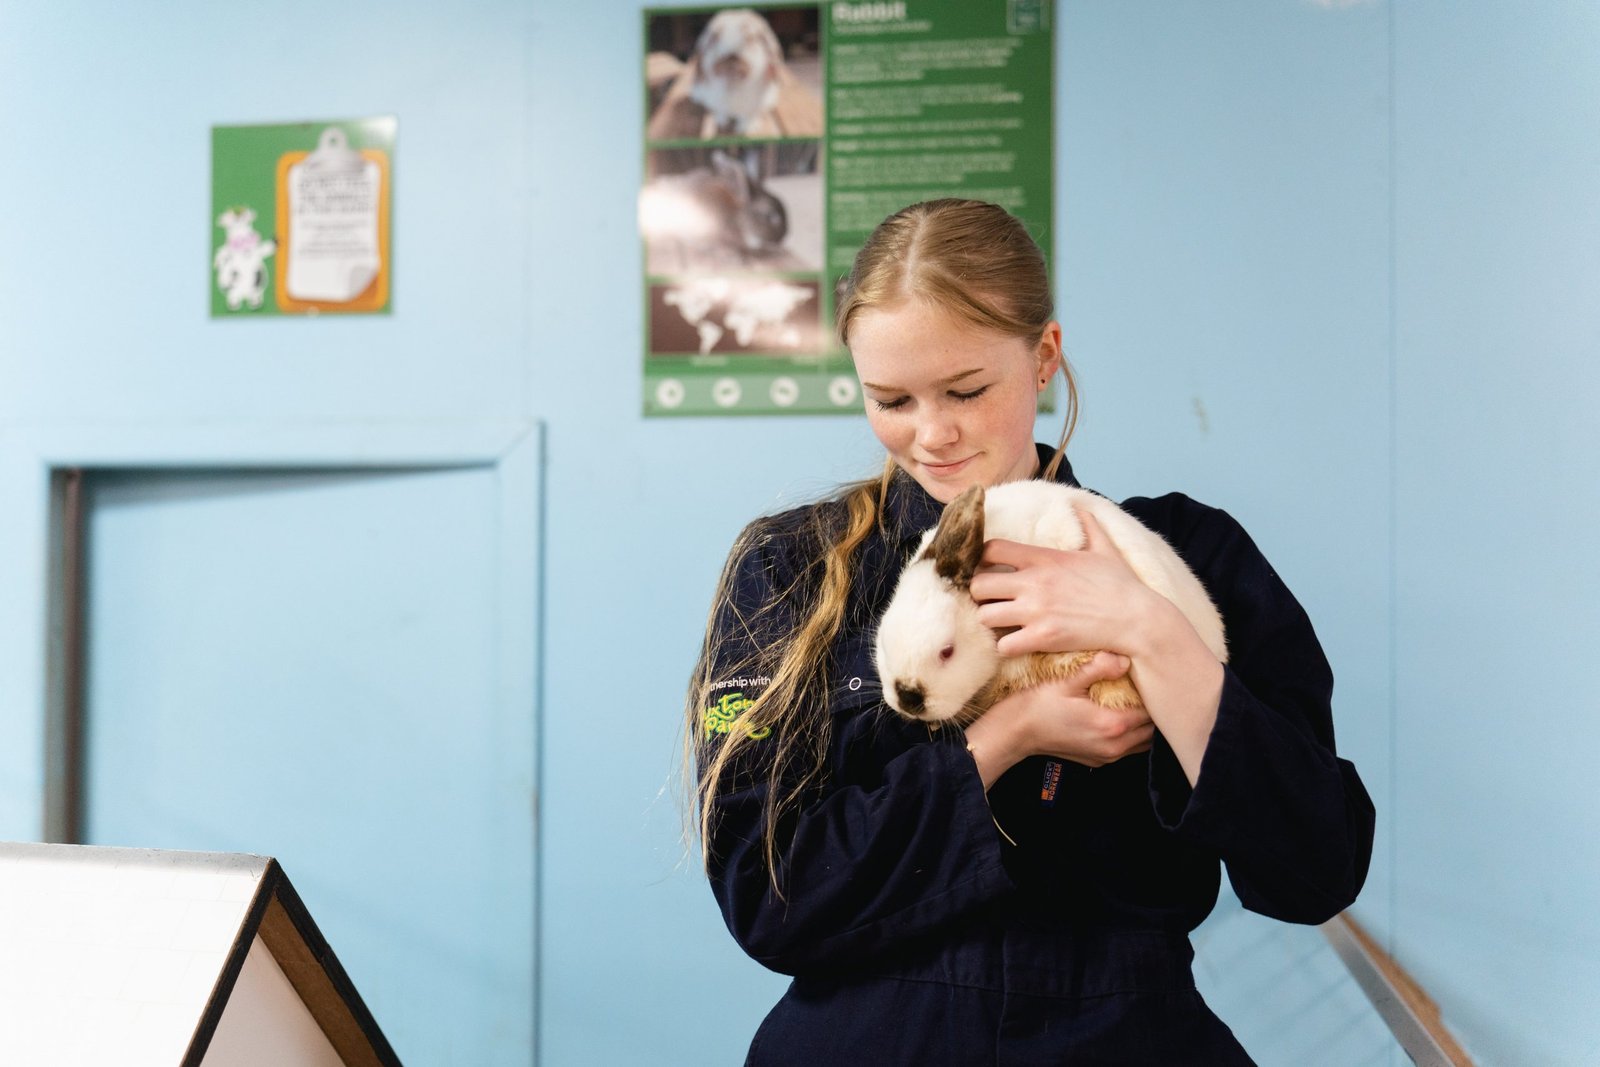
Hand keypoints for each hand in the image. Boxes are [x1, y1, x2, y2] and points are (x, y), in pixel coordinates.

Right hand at [962, 651, 1153, 788]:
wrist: (1016, 731)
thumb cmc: (1038, 704)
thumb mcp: (1067, 680)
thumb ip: (1098, 668)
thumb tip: (1124, 658)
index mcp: (1112, 723)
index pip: (1152, 710)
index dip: (1155, 693)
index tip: (1151, 676)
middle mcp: (1115, 745)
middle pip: (1153, 728)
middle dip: (1153, 709)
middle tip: (1148, 687)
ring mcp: (1107, 756)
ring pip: (1144, 741)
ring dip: (1143, 723)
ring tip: (1137, 701)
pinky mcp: (1099, 761)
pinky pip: (1128, 749)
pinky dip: (1131, 734)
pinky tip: (1120, 715)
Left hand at [969, 509, 1157, 658]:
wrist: (1139, 619)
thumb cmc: (1122, 585)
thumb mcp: (1105, 548)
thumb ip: (1089, 526)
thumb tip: (1082, 507)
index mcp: (1045, 558)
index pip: (991, 549)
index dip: (983, 560)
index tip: (990, 570)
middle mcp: (1035, 582)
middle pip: (978, 585)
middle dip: (980, 594)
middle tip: (992, 601)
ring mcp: (1037, 611)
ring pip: (985, 616)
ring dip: (990, 622)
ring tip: (1002, 625)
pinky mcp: (1043, 637)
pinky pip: (1003, 645)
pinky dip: (1006, 648)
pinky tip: (1017, 644)